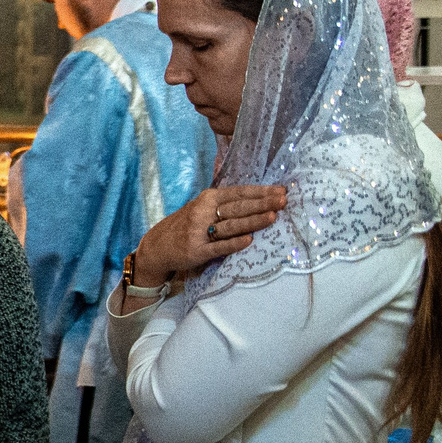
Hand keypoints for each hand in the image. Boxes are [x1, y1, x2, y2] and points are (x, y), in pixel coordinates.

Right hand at [131, 184, 287, 285]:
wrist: (158, 246)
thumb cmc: (187, 225)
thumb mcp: (202, 207)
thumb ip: (226, 202)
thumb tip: (260, 197)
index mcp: (207, 198)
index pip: (238, 193)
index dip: (260, 192)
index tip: (281, 191)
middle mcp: (202, 212)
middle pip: (237, 207)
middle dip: (262, 204)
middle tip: (283, 201)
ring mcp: (199, 232)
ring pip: (230, 225)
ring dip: (252, 221)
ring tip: (272, 217)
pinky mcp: (196, 251)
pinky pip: (218, 247)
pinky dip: (233, 244)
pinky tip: (248, 241)